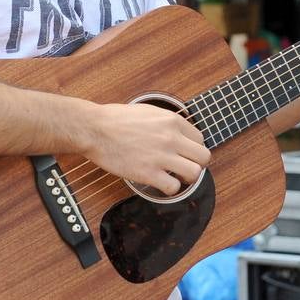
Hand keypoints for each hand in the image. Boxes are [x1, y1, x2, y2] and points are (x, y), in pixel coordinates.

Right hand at [77, 102, 209, 196]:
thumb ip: (166, 122)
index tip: (183, 154)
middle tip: (183, 167)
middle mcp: (171, 138)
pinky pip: (173, 188)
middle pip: (204, 157)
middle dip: (196, 164)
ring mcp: (161, 156)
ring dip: (186, 178)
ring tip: (174, 176)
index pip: (200, 139)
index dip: (192, 149)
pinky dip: (169, 188)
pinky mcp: (148, 173)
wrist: (95, 129)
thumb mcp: (148, 111)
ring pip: (194, 174)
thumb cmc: (115, 119)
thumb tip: (176, 132)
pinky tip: (159, 183)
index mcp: (172, 121)